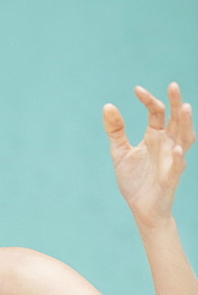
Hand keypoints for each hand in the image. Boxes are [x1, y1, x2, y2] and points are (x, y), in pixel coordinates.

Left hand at [103, 83, 195, 227]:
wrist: (140, 208)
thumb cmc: (134, 179)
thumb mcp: (119, 151)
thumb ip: (115, 130)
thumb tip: (108, 105)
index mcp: (155, 136)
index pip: (157, 112)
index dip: (148, 100)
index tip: (137, 89)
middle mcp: (166, 145)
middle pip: (176, 120)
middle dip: (176, 103)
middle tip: (173, 86)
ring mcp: (170, 160)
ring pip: (184, 139)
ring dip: (185, 124)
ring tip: (185, 108)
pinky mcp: (170, 178)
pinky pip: (177, 167)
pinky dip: (177, 158)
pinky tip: (176, 149)